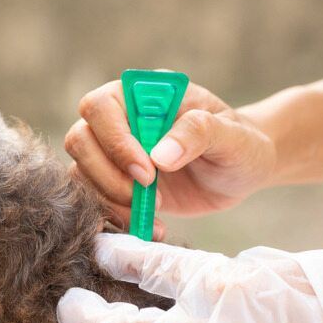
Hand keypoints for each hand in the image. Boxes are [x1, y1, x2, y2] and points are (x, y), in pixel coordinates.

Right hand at [64, 79, 275, 236]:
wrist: (241, 172)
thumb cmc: (240, 144)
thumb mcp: (231, 136)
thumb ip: (198, 134)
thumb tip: (160, 156)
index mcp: (142, 95)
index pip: (101, 106)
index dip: (115, 140)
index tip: (147, 171)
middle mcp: (120, 120)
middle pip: (80, 140)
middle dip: (108, 174)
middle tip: (149, 193)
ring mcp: (115, 154)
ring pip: (81, 173)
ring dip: (110, 199)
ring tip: (154, 212)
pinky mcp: (117, 184)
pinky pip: (95, 200)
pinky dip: (116, 218)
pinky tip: (151, 227)